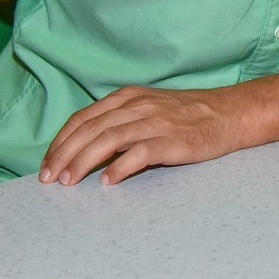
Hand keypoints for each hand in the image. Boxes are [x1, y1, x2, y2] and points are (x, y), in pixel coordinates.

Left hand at [39, 85, 245, 186]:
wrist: (231, 114)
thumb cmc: (189, 115)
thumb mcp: (151, 107)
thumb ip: (121, 120)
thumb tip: (86, 147)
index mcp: (130, 96)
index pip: (84, 117)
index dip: (61, 140)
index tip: (47, 163)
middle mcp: (139, 105)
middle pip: (91, 128)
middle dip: (64, 154)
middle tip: (49, 178)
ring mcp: (156, 121)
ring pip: (109, 139)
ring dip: (83, 162)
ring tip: (70, 181)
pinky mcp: (173, 140)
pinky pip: (140, 153)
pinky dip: (120, 167)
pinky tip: (108, 182)